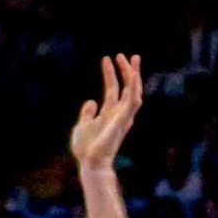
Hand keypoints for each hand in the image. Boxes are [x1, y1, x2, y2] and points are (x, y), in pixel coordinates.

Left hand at [71, 53, 142, 168]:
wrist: (90, 162)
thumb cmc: (86, 148)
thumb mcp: (83, 126)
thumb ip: (87, 113)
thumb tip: (91, 101)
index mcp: (109, 114)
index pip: (113, 89)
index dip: (110, 74)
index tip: (107, 58)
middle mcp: (119, 113)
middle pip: (127, 88)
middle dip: (127, 71)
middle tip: (126, 55)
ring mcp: (123, 116)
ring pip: (134, 91)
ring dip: (133, 75)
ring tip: (130, 59)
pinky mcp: (124, 120)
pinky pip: (133, 101)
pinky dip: (134, 86)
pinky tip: (132, 73)